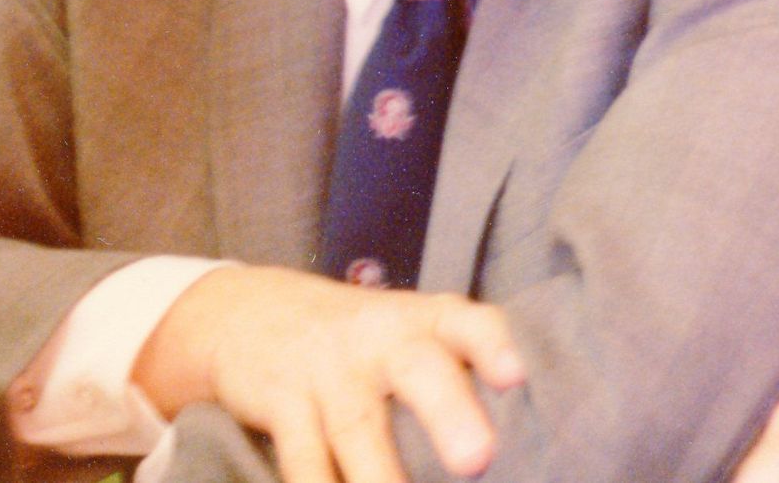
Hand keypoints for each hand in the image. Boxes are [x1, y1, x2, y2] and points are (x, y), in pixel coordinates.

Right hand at [132, 265, 524, 482]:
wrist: (246, 312)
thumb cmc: (362, 339)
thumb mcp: (412, 331)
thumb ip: (460, 368)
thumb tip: (533, 429)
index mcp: (425, 322)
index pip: (468, 324)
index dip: (492, 346)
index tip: (514, 377)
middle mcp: (380, 341)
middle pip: (418, 370)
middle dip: (447, 413)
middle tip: (477, 461)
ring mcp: (328, 374)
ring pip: (357, 427)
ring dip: (380, 476)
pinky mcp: (282, 407)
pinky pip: (302, 458)